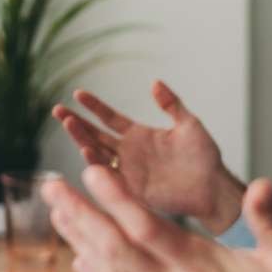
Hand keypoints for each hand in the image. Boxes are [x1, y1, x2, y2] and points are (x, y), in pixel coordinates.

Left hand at [42, 167, 271, 271]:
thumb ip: (271, 220)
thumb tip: (262, 184)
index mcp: (201, 268)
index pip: (147, 227)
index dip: (115, 199)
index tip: (89, 172)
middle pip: (114, 248)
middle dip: (79, 215)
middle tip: (51, 187)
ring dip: (79, 242)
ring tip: (58, 214)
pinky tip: (82, 261)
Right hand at [52, 81, 244, 233]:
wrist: (213, 187)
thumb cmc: (205, 157)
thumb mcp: (189, 124)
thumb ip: (172, 104)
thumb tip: (155, 82)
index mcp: (140, 135)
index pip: (110, 118)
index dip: (94, 106)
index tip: (78, 93)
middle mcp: (129, 152)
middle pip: (95, 135)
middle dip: (76, 123)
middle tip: (58, 110)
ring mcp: (129, 171)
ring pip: (97, 153)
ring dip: (81, 140)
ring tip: (69, 125)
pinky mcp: (133, 189)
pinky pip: (110, 176)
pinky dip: (97, 165)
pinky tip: (87, 151)